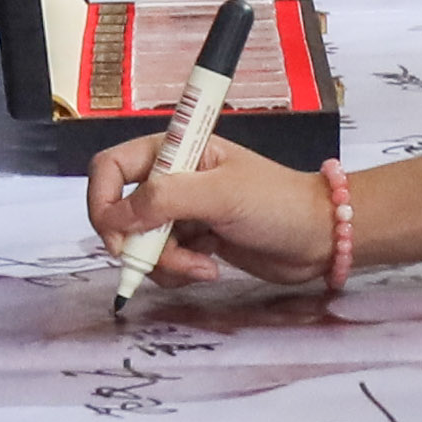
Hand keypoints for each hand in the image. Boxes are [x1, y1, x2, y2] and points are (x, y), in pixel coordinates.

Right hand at [85, 129, 333, 283]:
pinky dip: (179, 271)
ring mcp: (182, 212)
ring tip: (202, 265)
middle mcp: (172, 178)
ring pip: (141, 244)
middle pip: (120, 213)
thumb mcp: (220, 195)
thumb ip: (163, 200)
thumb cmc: (277, 203)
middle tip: (159, 260)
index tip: (118, 237)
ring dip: (165, 263)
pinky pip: (162, 262)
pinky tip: (210, 269)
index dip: (103, 203)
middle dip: (138, 244)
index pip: (110, 168)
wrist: (319, 237)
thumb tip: (115, 218)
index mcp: (175, 150)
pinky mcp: (194, 240)